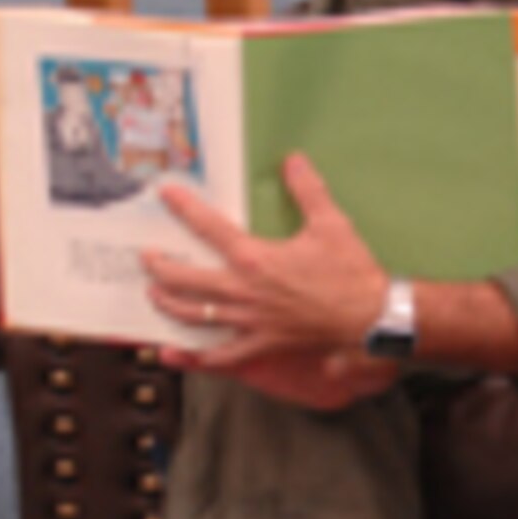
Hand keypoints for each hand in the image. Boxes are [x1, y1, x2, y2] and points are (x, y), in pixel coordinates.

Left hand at [143, 156, 394, 407]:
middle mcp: (244, 291)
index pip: (209, 228)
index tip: (166, 195)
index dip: (184, 208)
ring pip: (196, 314)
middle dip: (161, 266)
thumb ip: (307, 190)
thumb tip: (294, 161)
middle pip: (187, 279)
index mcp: (256, 258)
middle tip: (147, 257)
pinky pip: (221, 356)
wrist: (369, 316)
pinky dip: (196, 357)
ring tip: (154, 294)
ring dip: (169, 303)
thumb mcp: (330, 223)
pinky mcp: (261, 344)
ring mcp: (249, 321)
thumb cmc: (351, 272)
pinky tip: (177, 355)